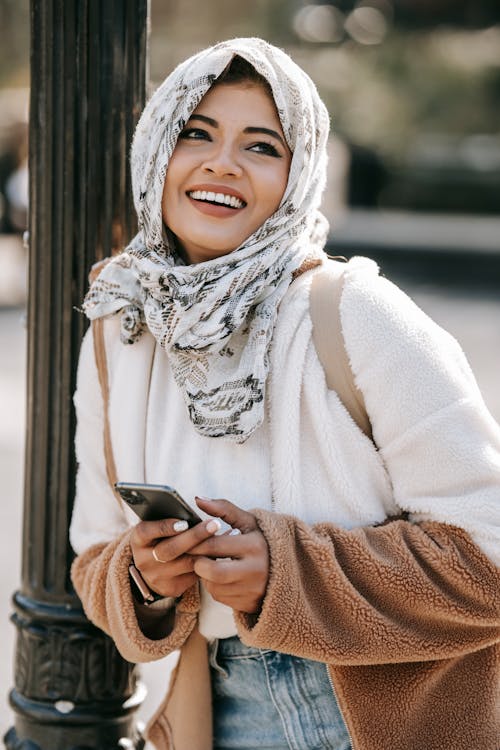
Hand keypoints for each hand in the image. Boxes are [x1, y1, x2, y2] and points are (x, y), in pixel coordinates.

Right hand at [130, 516, 222, 598]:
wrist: (156, 565)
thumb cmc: (165, 535)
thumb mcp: (161, 521)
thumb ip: (176, 512)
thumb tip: (201, 500)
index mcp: (139, 539)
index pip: (147, 531)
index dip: (165, 527)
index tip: (184, 522)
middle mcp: (143, 560)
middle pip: (169, 549)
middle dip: (194, 536)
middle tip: (214, 524)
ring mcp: (155, 576)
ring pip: (185, 564)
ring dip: (205, 550)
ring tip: (223, 537)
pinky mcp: (170, 588)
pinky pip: (193, 576)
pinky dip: (207, 563)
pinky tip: (221, 553)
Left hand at [190, 497, 269, 613]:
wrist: (286, 570)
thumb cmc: (261, 541)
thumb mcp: (248, 522)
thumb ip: (223, 509)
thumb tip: (197, 499)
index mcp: (255, 545)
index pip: (214, 545)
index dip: (196, 543)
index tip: (189, 540)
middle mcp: (255, 570)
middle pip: (212, 571)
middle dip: (199, 563)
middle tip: (197, 556)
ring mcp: (253, 590)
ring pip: (213, 587)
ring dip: (206, 576)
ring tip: (212, 564)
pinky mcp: (248, 604)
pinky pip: (220, 597)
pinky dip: (216, 587)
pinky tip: (223, 578)